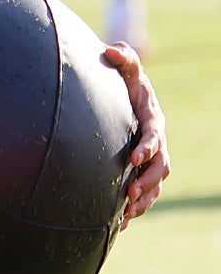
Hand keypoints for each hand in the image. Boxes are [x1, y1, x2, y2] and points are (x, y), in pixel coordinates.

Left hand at [104, 43, 169, 228]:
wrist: (120, 99)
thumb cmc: (123, 82)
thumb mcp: (125, 69)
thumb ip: (122, 58)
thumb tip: (112, 47)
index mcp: (152, 119)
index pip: (155, 134)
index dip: (148, 146)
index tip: (134, 157)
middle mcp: (155, 142)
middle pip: (160, 167)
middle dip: (147, 182)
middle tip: (128, 194)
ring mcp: (150, 159)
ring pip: (154, 185)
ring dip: (143, 200)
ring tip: (125, 214)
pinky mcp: (139, 171)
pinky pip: (143, 195)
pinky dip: (133, 210)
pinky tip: (118, 225)